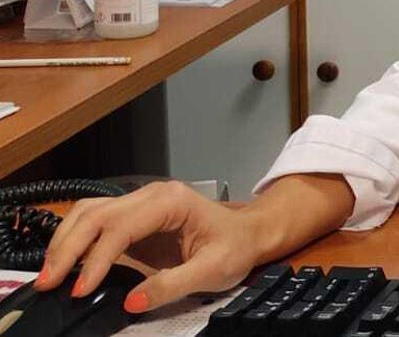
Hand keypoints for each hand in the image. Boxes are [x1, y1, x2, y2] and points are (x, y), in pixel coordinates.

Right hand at [36, 181, 264, 313]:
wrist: (249, 233)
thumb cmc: (236, 246)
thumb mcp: (213, 270)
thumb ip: (171, 285)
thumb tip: (132, 302)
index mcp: (171, 202)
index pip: (121, 227)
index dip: (98, 259)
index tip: (82, 288)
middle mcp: (151, 196)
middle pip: (95, 215)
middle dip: (68, 249)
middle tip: (50, 282)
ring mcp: (140, 203)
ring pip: (88, 213)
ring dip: (65, 241)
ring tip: (51, 274)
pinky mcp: (133, 218)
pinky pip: (94, 222)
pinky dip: (74, 239)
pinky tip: (66, 263)